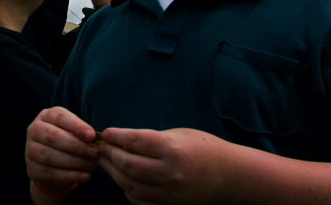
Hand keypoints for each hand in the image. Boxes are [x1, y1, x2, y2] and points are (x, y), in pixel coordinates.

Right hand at [26, 107, 98, 193]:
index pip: (60, 117)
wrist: (51, 164)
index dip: (76, 126)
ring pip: (50, 156)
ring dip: (74, 162)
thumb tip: (93, 138)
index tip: (92, 136)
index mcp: (46, 116)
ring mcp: (30, 150)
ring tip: (91, 165)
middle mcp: (34, 130)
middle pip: (53, 137)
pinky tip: (85, 176)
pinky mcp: (32, 169)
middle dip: (76, 146)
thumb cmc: (66, 141)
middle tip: (94, 153)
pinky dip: (70, 175)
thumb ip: (81, 133)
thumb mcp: (72, 132)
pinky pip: (51, 173)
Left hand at [98, 128, 229, 204]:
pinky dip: (127, 190)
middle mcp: (168, 172)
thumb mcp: (178, 135)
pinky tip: (123, 179)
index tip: (106, 133)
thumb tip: (122, 140)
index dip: (116, 136)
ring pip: (129, 184)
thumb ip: (151, 139)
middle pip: (127, 164)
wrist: (229, 176)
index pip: (134, 141)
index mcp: (171, 149)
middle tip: (101, 147)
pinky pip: (138, 200)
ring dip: (114, 172)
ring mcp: (168, 192)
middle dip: (110, 154)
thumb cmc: (203, 148)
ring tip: (107, 162)